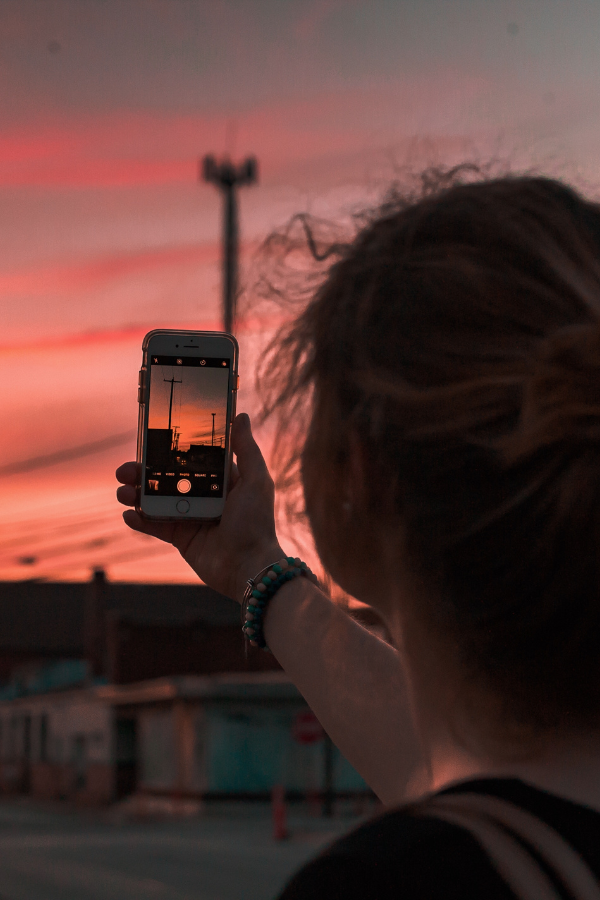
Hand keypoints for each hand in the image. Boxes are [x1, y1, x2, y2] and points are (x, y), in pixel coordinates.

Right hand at [116, 413, 284, 602]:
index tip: (151, 438)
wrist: (248, 567)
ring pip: (156, 500)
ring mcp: (189, 516)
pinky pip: (154, 526)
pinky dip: (139, 520)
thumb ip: (246, 449)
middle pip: (166, 477)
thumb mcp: (256, 480)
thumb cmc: (256, 523)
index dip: (170, 449)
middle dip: (143, 472)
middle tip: (126, 469)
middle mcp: (203, 495)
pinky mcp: (180, 537)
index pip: (190, 458)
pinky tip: (129, 514)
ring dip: (136, 494)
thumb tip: (239, 416)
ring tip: (123, 492)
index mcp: (220, 479)